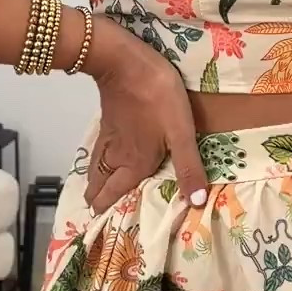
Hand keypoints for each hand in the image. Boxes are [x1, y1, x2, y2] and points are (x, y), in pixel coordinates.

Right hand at [83, 21, 207, 215]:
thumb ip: (188, 167)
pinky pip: (99, 153)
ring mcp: (109, 139)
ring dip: (97, 185)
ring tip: (102, 194)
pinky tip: (106, 161)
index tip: (108, 229)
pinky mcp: (107, 122)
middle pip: (97, 188)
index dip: (106, 215)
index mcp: (134, 165)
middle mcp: (117, 157)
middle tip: (108, 215)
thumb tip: (196, 203)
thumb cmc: (156, 97)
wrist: (125, 61)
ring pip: (95, 171)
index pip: (110, 198)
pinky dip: (99, 165)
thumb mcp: (180, 132)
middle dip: (99, 203)